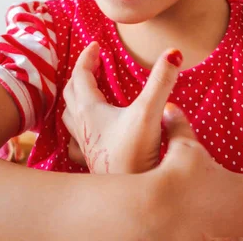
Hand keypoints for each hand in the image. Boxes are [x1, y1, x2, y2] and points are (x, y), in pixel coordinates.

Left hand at [62, 41, 181, 173]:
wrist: (128, 197)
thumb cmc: (134, 155)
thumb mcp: (149, 112)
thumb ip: (161, 81)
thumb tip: (173, 52)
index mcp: (90, 110)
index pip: (80, 75)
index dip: (87, 58)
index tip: (96, 45)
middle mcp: (83, 126)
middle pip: (71, 93)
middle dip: (80, 74)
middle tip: (93, 63)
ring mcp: (86, 145)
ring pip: (70, 116)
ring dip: (75, 99)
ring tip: (88, 92)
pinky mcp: (93, 161)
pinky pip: (76, 140)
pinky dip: (78, 128)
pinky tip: (89, 132)